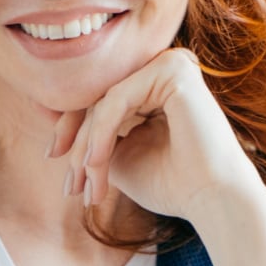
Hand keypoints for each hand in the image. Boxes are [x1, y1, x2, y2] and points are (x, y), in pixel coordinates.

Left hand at [52, 47, 265, 227]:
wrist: (212, 201)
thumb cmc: (171, 185)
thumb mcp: (118, 158)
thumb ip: (92, 137)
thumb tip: (54, 124)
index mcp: (156, 85)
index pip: (101, 99)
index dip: (71, 128)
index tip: (53, 158)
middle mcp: (164, 68)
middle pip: (98, 98)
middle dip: (75, 141)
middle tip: (68, 183)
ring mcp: (170, 64)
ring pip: (104, 102)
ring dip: (87, 147)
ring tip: (86, 185)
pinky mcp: (174, 69)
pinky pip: (117, 99)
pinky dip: (100, 135)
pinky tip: (95, 164)